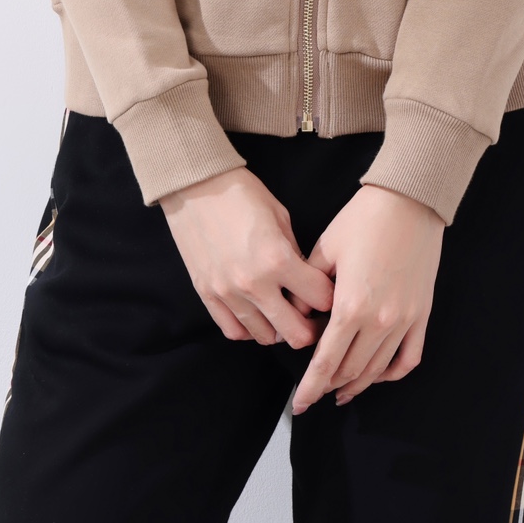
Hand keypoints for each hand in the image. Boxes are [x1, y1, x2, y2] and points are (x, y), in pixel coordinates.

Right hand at [160, 166, 335, 348]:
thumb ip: (295, 253)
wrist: (195, 186)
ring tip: (282, 315)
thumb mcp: (280, 216)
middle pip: (295, 333)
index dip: (327, 297)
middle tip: (311, 317)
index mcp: (277, 259)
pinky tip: (256, 316)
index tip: (325, 294)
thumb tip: (304, 281)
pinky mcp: (207, 294)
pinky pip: (233, 330)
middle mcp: (254, 283)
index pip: (319, 299)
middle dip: (309, 327)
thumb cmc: (241, 194)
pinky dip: (249, 329)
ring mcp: (228, 293)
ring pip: (264, 337)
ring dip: (279, 330)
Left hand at [290, 185, 444, 412]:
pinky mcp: (421, 314)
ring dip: (357, 384)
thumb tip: (299, 317)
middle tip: (314, 393)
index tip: (299, 405)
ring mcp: (404, 320)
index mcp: (351, 306)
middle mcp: (379, 321)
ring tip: (340, 392)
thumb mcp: (325, 249)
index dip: (310, 387)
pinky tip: (377, 376)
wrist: (409, 202)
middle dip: (328, 386)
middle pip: (350, 371)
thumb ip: (308, 289)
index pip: (326, 362)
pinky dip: (392, 374)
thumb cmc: (363, 220)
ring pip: (377, 370)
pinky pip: (408, 358)